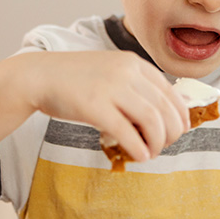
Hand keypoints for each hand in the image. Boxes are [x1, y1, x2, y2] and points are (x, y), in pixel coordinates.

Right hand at [22, 50, 189, 162]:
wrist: (39, 76)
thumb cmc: (75, 78)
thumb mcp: (111, 70)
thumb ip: (134, 85)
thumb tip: (161, 113)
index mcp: (133, 62)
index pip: (170, 90)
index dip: (180, 113)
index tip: (181, 129)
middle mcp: (126, 72)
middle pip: (165, 107)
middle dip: (171, 131)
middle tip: (165, 144)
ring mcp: (111, 88)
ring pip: (151, 120)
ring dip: (157, 142)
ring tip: (151, 152)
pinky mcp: (94, 106)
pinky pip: (126, 132)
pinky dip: (138, 148)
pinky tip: (140, 156)